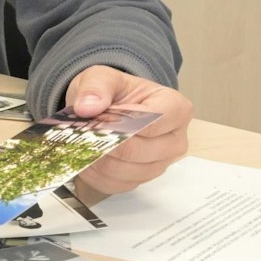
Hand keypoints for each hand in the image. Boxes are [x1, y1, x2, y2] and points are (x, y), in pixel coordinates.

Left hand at [64, 65, 191, 195]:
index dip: (120, 123)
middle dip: (105, 142)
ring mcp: (160, 163)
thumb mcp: (103, 77)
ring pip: (125, 171)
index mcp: (176, 108)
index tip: (98, 118)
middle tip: (84, 131)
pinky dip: (96, 173)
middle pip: (137, 151)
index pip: (151, 123)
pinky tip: (89, 155)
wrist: (109, 109)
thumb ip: (96, 87)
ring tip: (84, 141)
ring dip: (98, 158)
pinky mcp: (142, 180)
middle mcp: (174, 140)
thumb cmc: (115, 93)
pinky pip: (116, 184)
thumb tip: (87, 107)